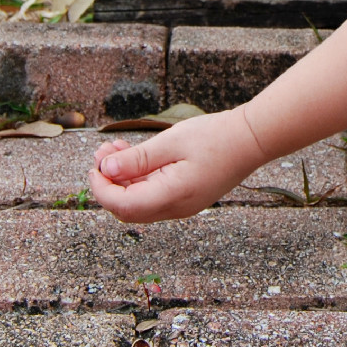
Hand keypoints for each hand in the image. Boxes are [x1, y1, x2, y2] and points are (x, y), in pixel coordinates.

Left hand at [87, 109, 268, 222]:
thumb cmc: (215, 137)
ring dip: (123, 180)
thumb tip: (106, 169)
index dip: (102, 189)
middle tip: (101, 154)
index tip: (93, 167)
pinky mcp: (187, 197)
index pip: (123, 206)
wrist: (253, 140)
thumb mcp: (172, 142)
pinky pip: (155, 196)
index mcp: (171, 196)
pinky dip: (139, 180)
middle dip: (109, 184)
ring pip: (141, 202)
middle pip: (129, 209)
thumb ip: (138, 159)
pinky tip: (135, 157)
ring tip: (114, 150)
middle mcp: (176, 208)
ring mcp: (183, 205)